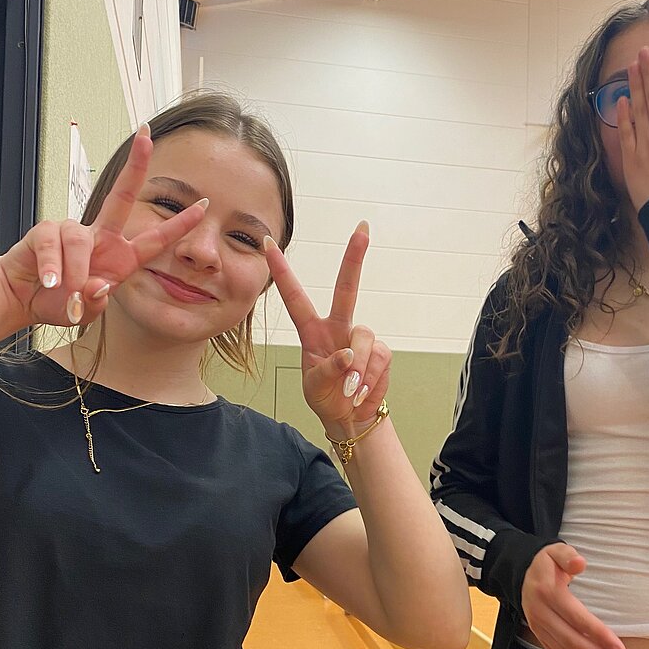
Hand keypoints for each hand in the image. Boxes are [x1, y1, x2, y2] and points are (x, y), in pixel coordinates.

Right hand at [0, 125, 207, 328]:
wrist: (24, 302)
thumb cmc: (60, 302)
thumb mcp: (86, 311)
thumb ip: (96, 302)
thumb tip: (97, 285)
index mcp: (121, 256)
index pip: (156, 239)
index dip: (179, 224)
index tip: (204, 206)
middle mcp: (101, 237)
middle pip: (121, 195)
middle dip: (135, 166)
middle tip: (147, 136)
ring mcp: (72, 231)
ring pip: (80, 239)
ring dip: (75, 270)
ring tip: (68, 291)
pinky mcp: (45, 231)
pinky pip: (52, 244)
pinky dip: (52, 267)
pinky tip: (50, 282)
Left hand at [263, 222, 390, 435]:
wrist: (350, 418)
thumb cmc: (325, 397)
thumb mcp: (314, 387)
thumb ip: (327, 370)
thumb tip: (348, 356)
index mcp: (312, 331)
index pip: (295, 296)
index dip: (281, 270)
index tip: (268, 244)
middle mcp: (338, 327)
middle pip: (347, 288)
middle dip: (354, 258)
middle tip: (362, 230)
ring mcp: (360, 339)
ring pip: (364, 340)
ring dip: (358, 371)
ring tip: (350, 391)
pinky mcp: (380, 352)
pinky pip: (378, 358)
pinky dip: (370, 380)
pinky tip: (362, 392)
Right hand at [521, 543, 634, 648]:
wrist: (519, 573)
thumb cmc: (546, 562)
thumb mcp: (555, 551)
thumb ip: (567, 556)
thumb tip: (580, 563)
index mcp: (548, 594)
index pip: (577, 619)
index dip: (599, 635)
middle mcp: (541, 615)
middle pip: (573, 642)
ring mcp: (540, 629)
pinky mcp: (541, 637)